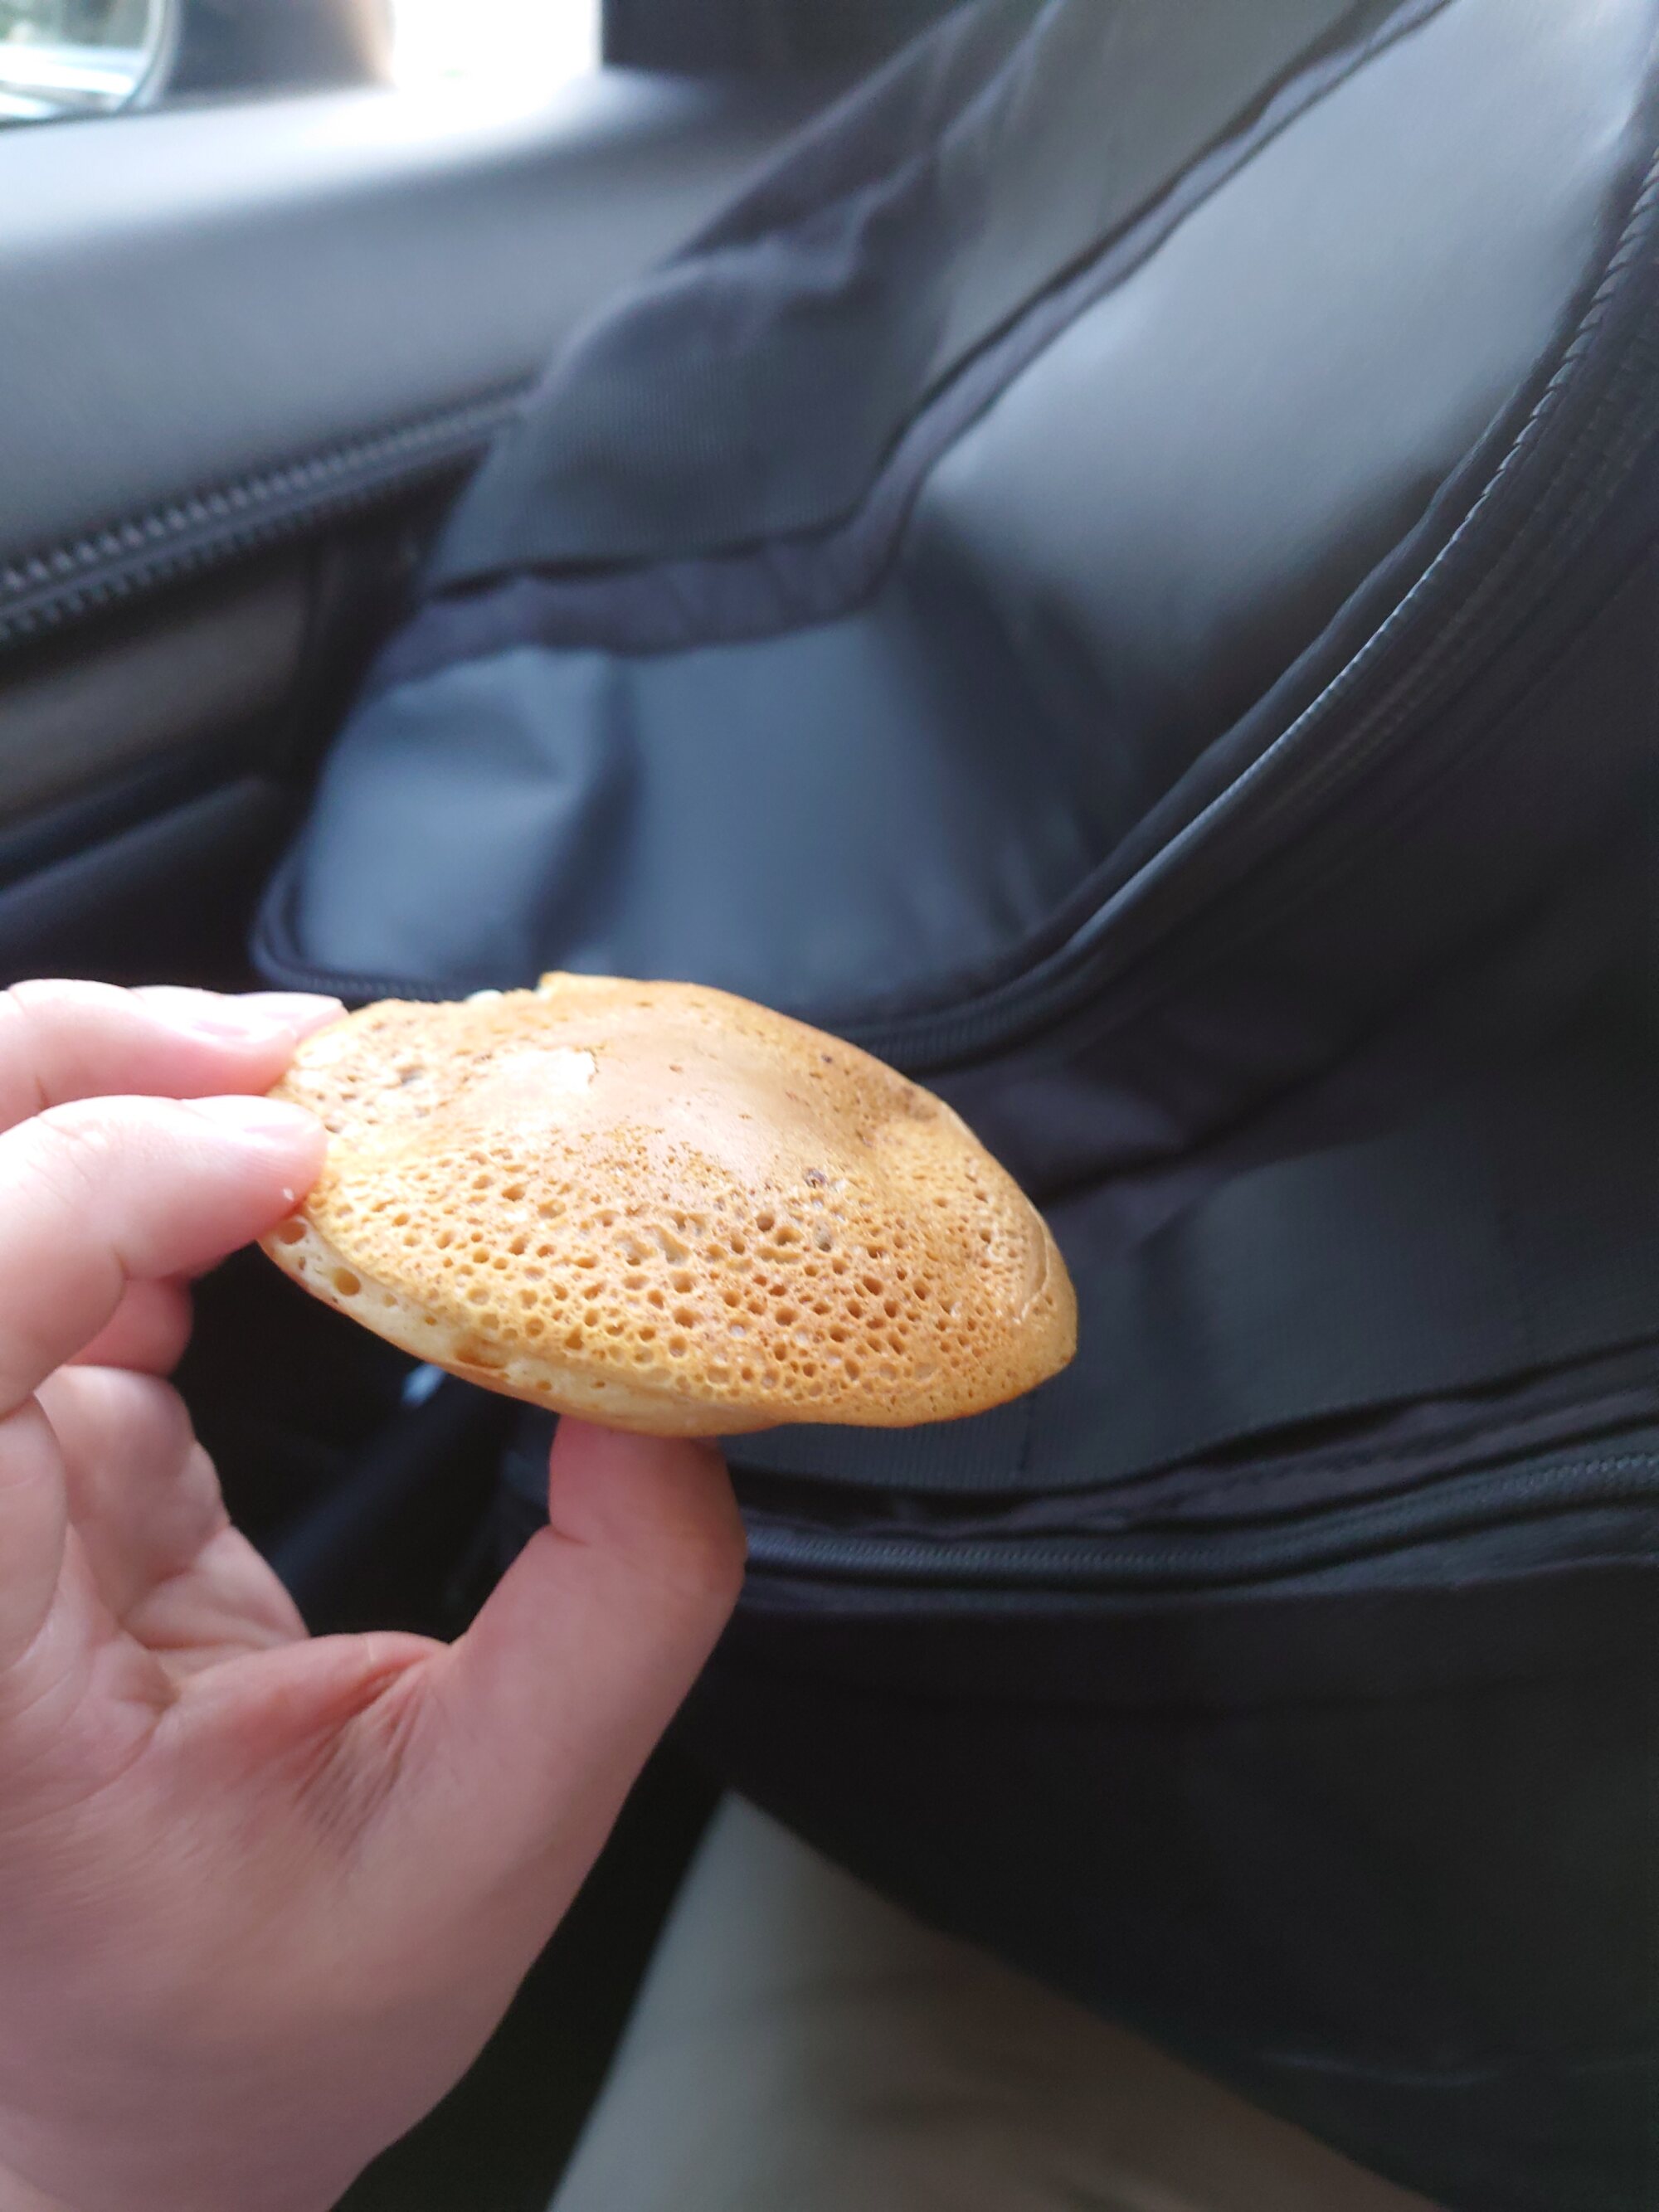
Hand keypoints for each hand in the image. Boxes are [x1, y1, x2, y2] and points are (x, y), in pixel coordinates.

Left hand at [0, 982, 745, 2211]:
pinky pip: (68, 1232)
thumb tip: (674, 1399)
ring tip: (330, 1085)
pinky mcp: (28, 1442)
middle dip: (88, 1066)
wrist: (129, 2089)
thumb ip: (610, 1617)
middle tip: (309, 1054)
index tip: (295, 1160)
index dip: (83, 1191)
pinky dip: (178, 1154)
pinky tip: (306, 1165)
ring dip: (133, 1082)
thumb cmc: (259, 2012)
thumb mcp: (488, 1840)